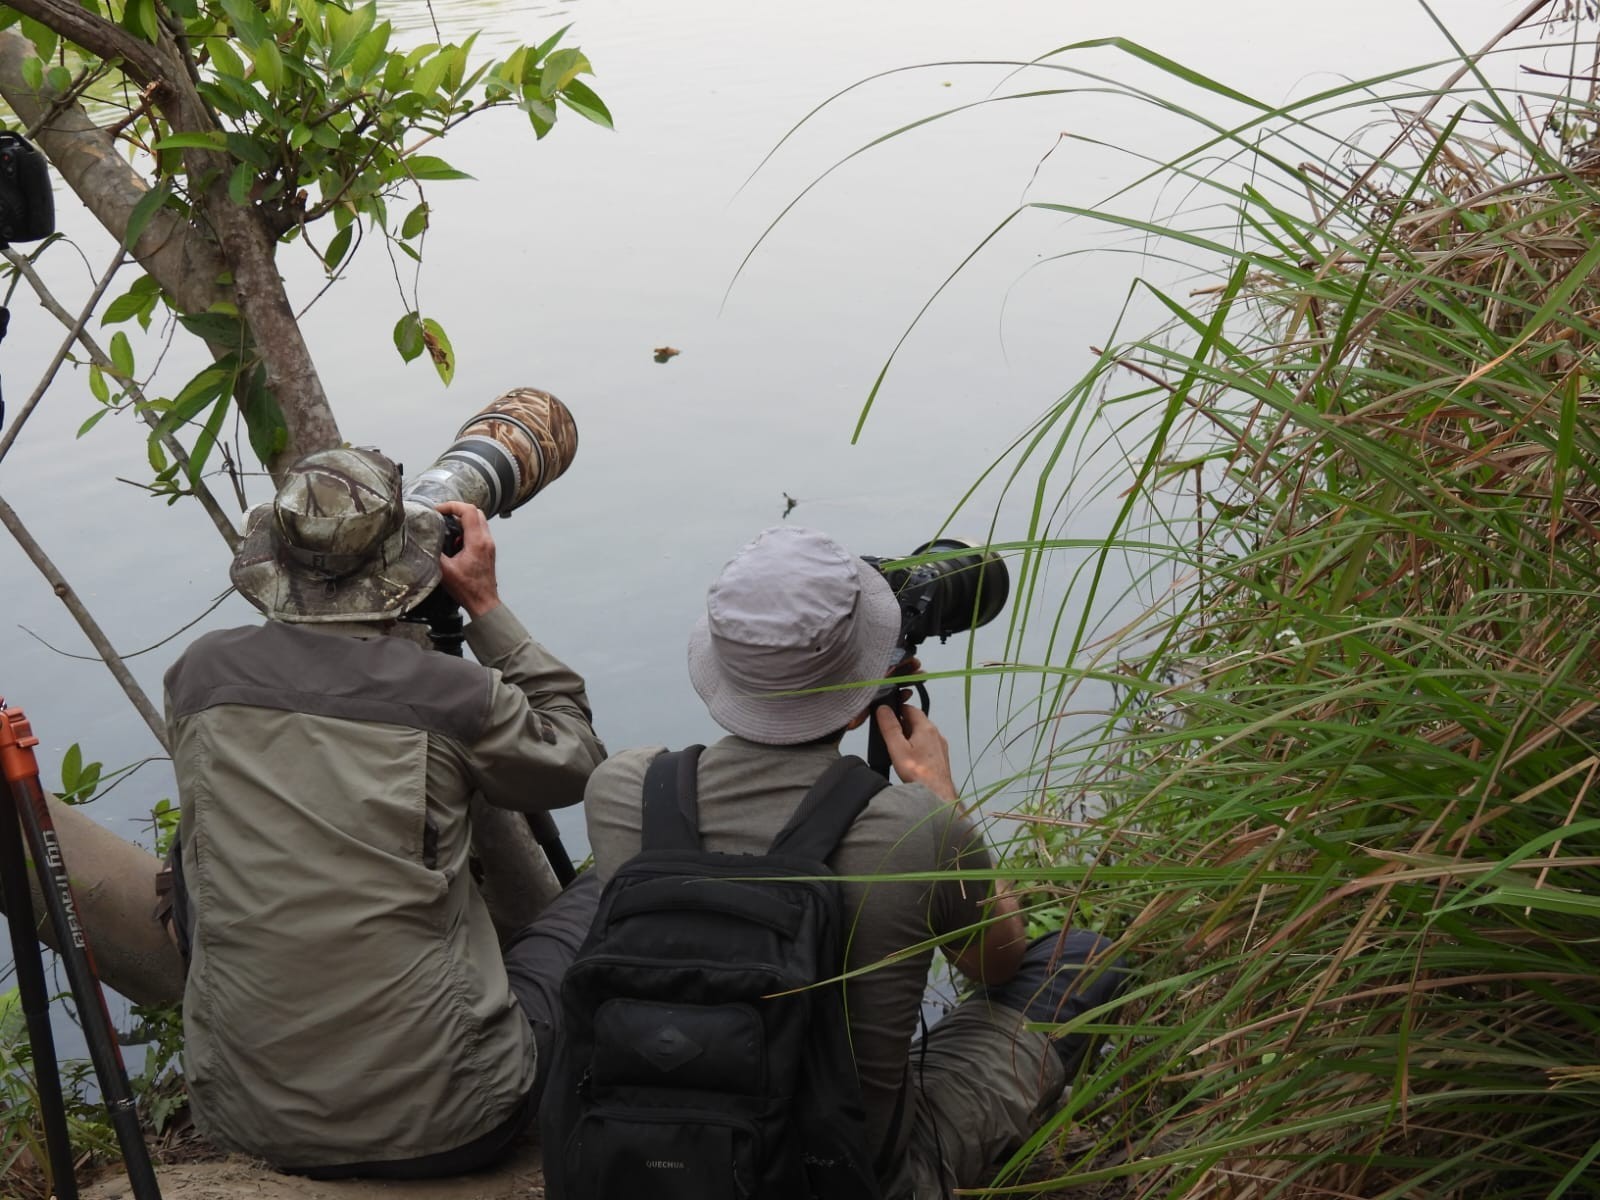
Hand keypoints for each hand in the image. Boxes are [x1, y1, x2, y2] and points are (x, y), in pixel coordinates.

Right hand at [435, 502, 500, 618]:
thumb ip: (434, 552)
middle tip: (442, 515)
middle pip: (476, 511)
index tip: (438, 510)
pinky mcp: (488, 550)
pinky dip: (468, 528)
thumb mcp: (445, 570)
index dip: (451, 505)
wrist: (483, 602)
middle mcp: (486, 540)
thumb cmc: (467, 588)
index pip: (468, 511)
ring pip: (479, 520)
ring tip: (447, 526)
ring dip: (463, 519)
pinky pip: (480, 530)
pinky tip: (456, 540)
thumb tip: (423, 539)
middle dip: (458, 509)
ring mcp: (489, 544)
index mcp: (477, 541)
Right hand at [873, 703, 957, 804]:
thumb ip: (890, 727)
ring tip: (897, 748)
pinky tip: (910, 759)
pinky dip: (917, 747)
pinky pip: (927, 746)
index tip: (887, 713)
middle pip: (917, 721)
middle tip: (889, 732)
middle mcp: (936, 734)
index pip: (911, 708)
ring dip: (909, 736)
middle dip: (902, 723)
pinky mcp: (940, 758)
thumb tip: (884, 709)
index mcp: (926, 728)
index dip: (897, 708)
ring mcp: (940, 746)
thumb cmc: (920, 775)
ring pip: (922, 734)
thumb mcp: (898, 749)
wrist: (936, 795)